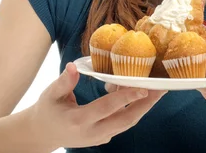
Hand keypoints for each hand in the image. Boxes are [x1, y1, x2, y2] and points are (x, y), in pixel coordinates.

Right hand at [30, 62, 166, 148]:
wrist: (43, 133)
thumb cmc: (47, 110)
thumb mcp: (50, 94)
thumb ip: (64, 82)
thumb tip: (73, 67)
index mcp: (79, 120)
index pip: (107, 108)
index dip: (126, 97)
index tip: (143, 87)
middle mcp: (92, 133)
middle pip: (125, 120)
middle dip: (145, 105)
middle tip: (162, 89)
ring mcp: (99, 138)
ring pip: (127, 123)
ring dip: (144, 108)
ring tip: (158, 91)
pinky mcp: (104, 138)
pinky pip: (122, 123)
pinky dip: (134, 110)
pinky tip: (142, 95)